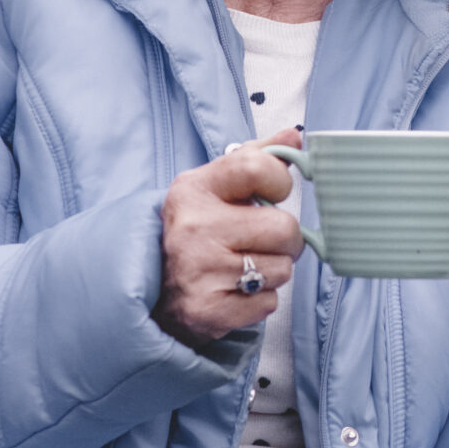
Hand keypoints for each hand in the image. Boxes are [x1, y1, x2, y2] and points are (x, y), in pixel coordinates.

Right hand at [157, 127, 305, 342]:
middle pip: (285, 227)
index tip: (273, 193)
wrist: (154, 293)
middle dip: (285, 239)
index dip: (280, 182)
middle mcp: (193, 228)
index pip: (259, 167)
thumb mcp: (215, 188)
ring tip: (242, 267)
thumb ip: (255, 158)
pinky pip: (269, 303)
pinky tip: (234, 292)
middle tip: (261, 242)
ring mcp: (199, 272)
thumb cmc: (197, 233)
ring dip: (272, 271)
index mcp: (193, 189)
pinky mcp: (208, 311)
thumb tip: (294, 136)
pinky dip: (259, 301)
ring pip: (283, 269)